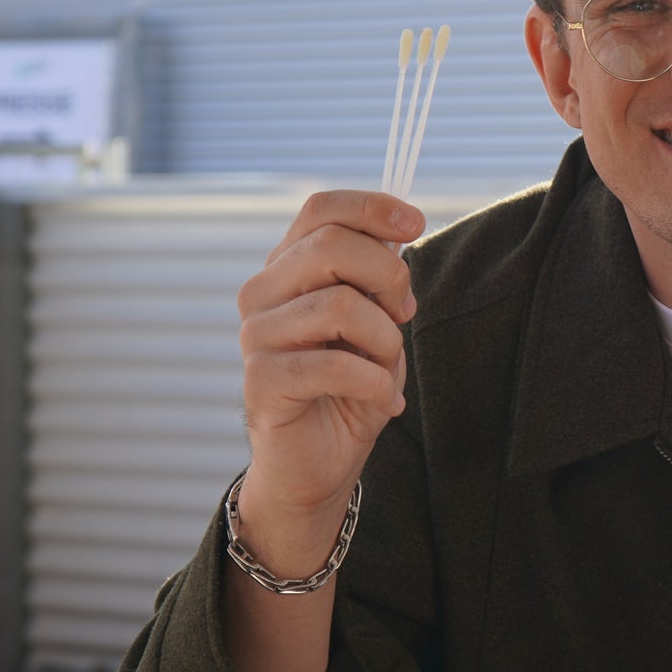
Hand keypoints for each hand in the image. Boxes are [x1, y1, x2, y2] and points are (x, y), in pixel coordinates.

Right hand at [236, 190, 423, 529]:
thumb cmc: (351, 387)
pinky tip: (385, 400)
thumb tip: (399, 232)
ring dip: (385, 339)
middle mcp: (262, 292)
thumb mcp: (377, 322)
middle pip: (332, 246)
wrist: (320, 464)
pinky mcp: (260, 381)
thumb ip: (379, 278)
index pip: (321, 209)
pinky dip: (375, 383)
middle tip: (404, 314)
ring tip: (387, 369)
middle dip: (389, 276)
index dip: (372, 208)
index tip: (415, 224)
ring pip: (340, 305)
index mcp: (289, 267)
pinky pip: (334, 364)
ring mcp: (256, 335)